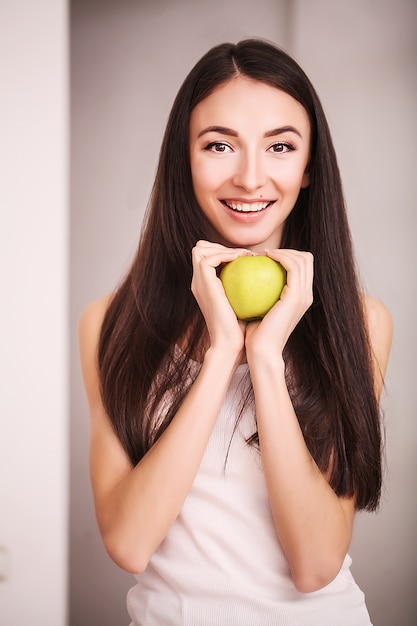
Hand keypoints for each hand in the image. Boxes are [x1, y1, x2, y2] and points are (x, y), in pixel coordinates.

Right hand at [191, 241, 250, 359]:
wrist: (230, 344)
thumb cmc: (242, 331)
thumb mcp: (245, 306)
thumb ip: (248, 292)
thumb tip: (267, 278)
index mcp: (205, 287)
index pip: (207, 258)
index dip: (224, 252)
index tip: (247, 259)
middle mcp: (198, 283)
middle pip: (200, 249)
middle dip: (220, 246)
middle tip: (246, 255)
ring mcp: (198, 283)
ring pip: (200, 249)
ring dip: (223, 247)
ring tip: (245, 255)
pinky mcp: (203, 283)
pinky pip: (211, 258)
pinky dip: (227, 254)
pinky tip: (244, 259)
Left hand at [245, 249, 313, 359]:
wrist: (261, 351)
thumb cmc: (254, 334)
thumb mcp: (258, 310)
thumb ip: (259, 295)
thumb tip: (246, 278)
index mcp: (300, 298)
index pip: (302, 267)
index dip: (287, 256)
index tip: (264, 258)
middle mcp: (306, 295)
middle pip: (306, 259)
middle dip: (287, 249)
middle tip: (264, 253)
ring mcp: (303, 296)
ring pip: (302, 259)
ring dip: (283, 250)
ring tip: (263, 254)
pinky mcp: (296, 296)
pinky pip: (292, 267)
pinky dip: (280, 257)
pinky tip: (264, 257)